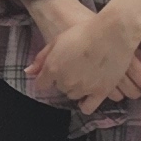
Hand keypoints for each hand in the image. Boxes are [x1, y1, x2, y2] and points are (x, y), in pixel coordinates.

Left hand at [23, 0, 140, 112]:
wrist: (112, 34)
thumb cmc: (84, 32)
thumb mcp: (57, 40)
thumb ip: (41, 58)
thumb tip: (28, 72)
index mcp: (52, 69)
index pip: (41, 84)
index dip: (46, 78)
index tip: (54, 73)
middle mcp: (65, 82)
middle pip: (59, 88)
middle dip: (64, 79)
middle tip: (75, 66)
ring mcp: (83, 89)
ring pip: (73, 95)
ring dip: (77, 88)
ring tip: (86, 74)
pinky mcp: (100, 93)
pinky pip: (88, 107)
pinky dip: (86, 103)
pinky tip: (89, 94)